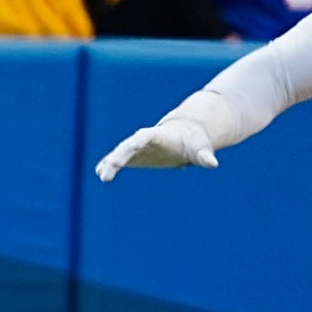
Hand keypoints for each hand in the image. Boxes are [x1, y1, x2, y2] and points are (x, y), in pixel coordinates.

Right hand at [94, 117, 218, 181]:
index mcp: (157, 135)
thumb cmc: (194, 142)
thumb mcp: (201, 148)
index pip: (142, 138)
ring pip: (118, 154)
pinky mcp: (134, 156)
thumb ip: (204, 155)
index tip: (122, 155)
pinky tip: (99, 172)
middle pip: (126, 148)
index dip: (132, 145)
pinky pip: (118, 160)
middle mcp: (142, 140)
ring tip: (101, 175)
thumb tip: (212, 163)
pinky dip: (109, 165)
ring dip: (109, 164)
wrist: (186, 136)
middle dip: (116, 159)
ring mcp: (136, 148)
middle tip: (107, 172)